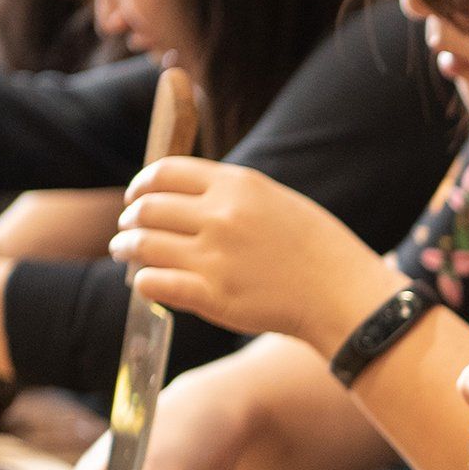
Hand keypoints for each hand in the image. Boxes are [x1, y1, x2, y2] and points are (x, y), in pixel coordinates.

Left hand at [111, 159, 398, 349]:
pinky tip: (146, 284)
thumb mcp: (277, 200)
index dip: (142, 184)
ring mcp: (213, 257)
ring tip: (125, 253)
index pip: (165, 172)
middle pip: (148, 208)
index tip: (137, 197)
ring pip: (142, 245)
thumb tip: (186, 197)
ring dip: (126, 249)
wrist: (343, 296)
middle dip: (130, 218)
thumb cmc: (319, 250)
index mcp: (237, 185)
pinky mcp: (212, 296)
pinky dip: (143, 282)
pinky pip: (154, 283)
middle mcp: (220, 215)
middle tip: (128, 229)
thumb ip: (233, 194)